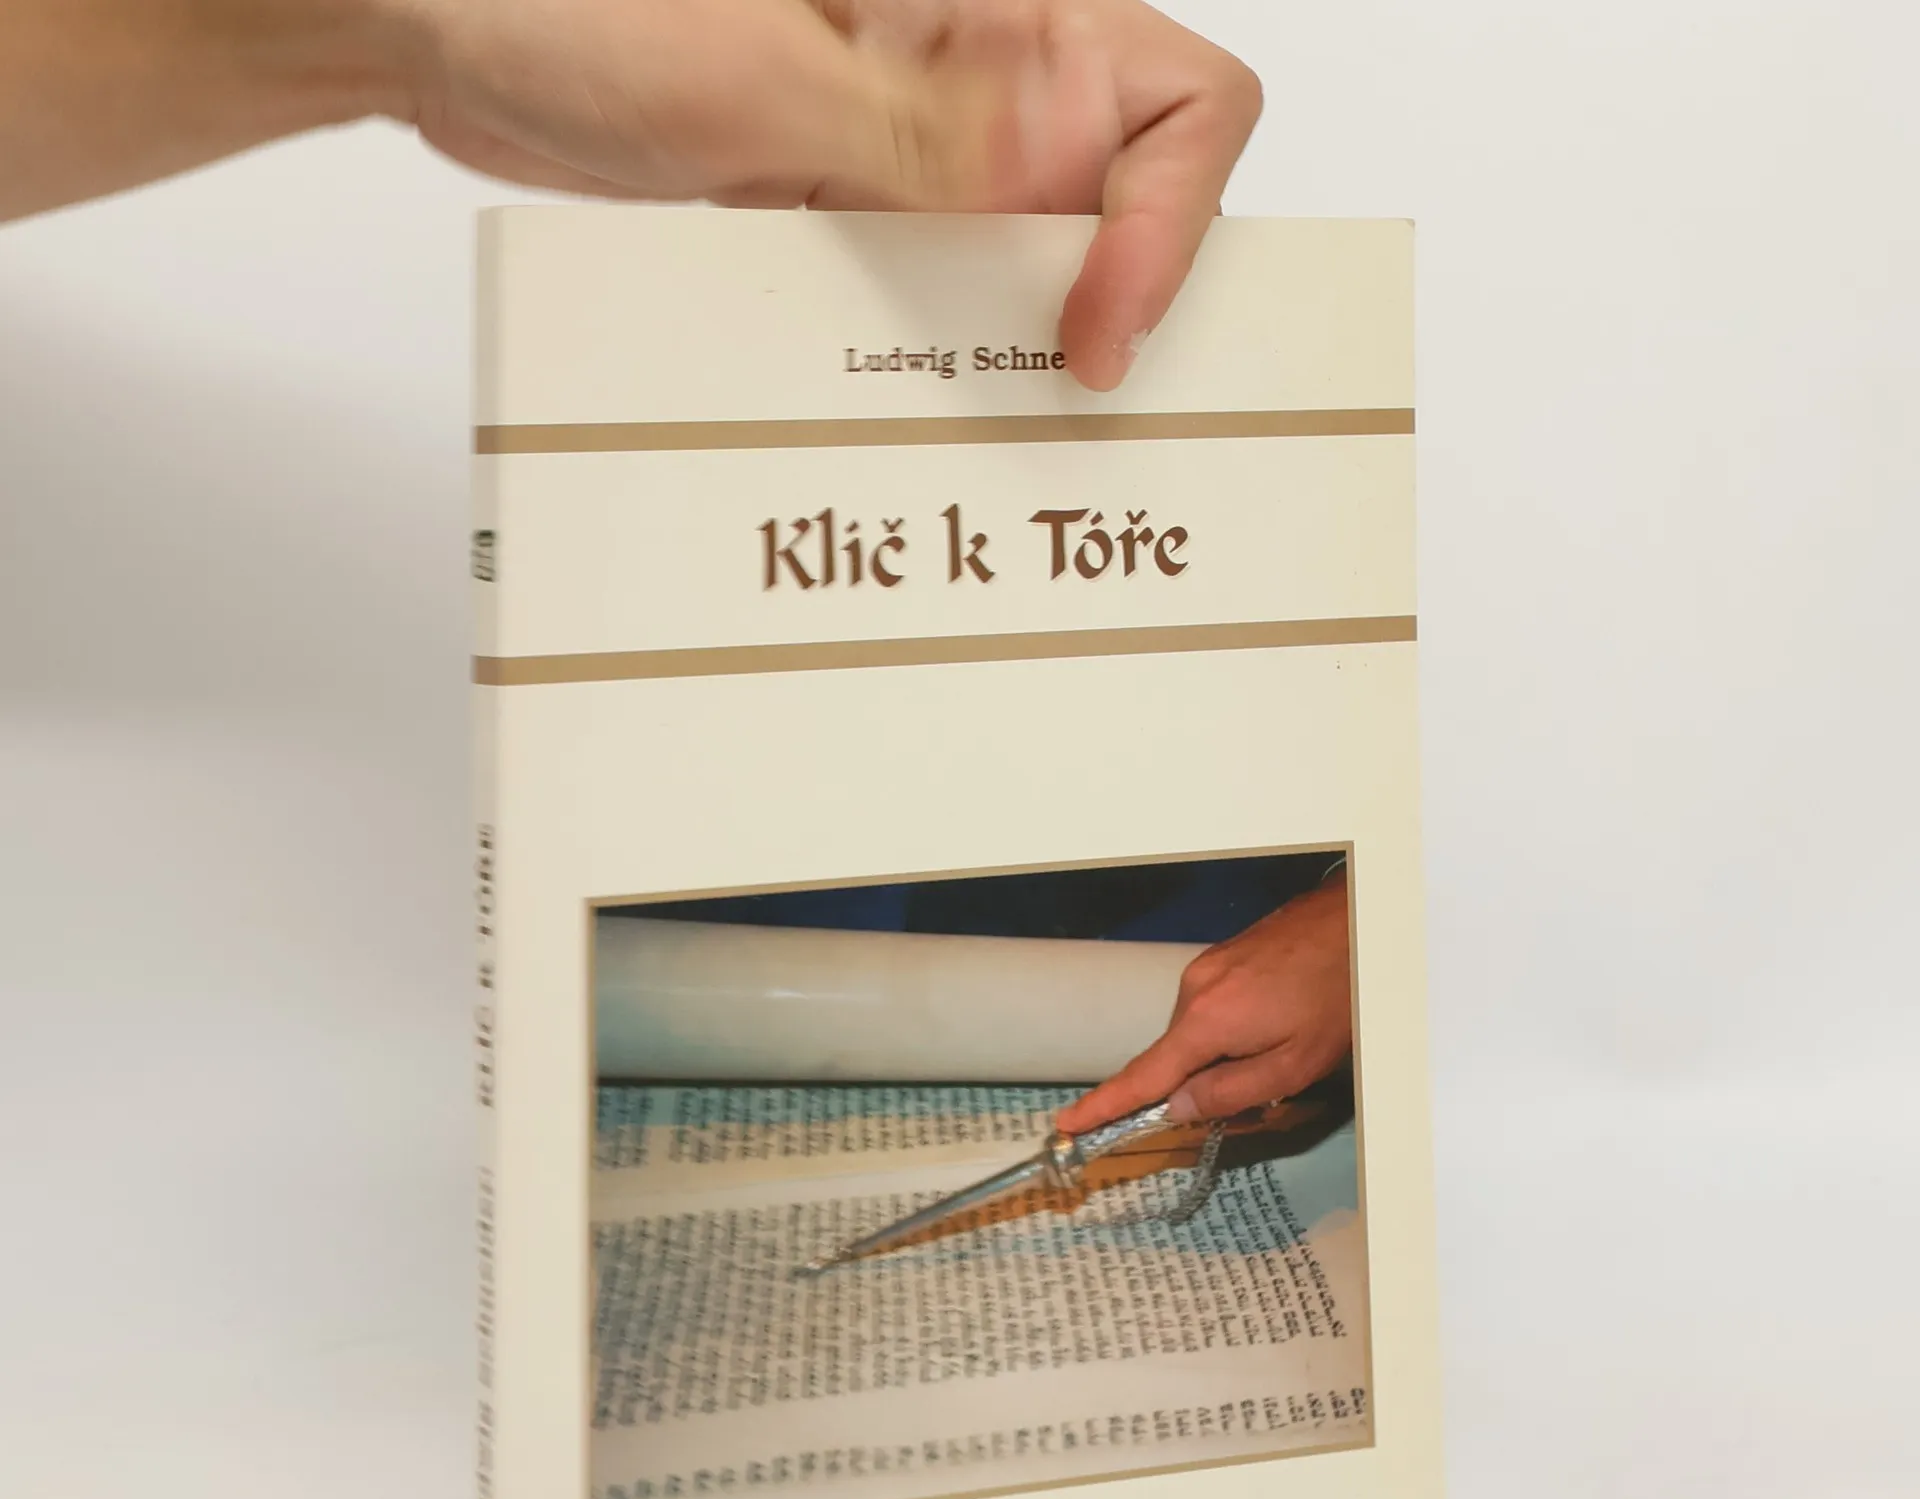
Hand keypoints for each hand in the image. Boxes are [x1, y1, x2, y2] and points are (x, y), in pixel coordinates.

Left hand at [1, 0, 1259, 391]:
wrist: (440, 31)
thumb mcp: (756, 76)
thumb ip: (913, 131)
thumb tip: (1053, 175)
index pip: (1173, 103)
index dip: (1163, 223)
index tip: (1091, 326)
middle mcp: (969, 66)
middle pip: (1122, 187)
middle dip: (1109, 293)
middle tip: (1057, 391)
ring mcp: (912, 139)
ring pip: (1033, 251)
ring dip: (1020, 335)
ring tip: (988, 414)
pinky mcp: (851, 197)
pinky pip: (933, 284)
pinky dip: (933, 346)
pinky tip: (899, 392)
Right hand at [1057, 870, 1353, 1131]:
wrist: (1360, 926)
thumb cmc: (1336, 998)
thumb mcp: (1294, 1065)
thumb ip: (1231, 1092)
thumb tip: (1178, 1107)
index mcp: (1205, 1022)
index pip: (1144, 1076)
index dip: (1105, 1106)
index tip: (1068, 1123)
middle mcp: (1194, 990)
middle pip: (1178, 1056)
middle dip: (1204, 1083)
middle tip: (1261, 1093)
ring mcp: (1207, 968)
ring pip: (1199, 1032)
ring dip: (1225, 1052)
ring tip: (1282, 1047)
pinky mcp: (1224, 956)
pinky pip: (1213, 1007)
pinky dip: (1233, 1027)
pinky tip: (1277, 1020)